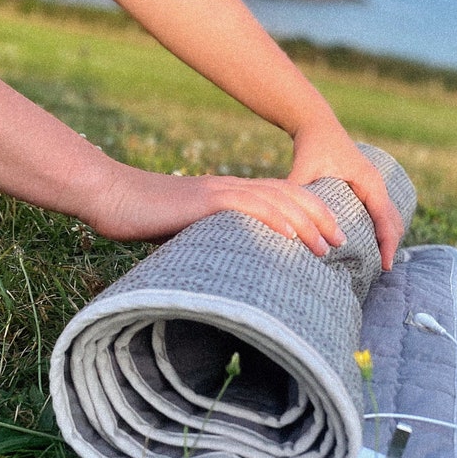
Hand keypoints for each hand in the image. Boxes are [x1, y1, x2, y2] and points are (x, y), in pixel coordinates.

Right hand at [86, 165, 346, 255]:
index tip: (330, 236)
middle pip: (289, 196)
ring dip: (306, 222)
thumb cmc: (144, 220)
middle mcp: (232, 189)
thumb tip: (228, 269)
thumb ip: (212, 242)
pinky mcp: (207, 201)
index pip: (281, 198)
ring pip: (276, 200)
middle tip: (343, 242)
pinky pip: (249, 206)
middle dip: (321, 218)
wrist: (114, 198)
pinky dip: (275, 219)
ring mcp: (221, 192)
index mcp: (230, 195)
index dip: (311, 214)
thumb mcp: (188, 234)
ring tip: (327, 245)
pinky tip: (293, 234)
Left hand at [287, 123, 403, 270]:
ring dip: (386, 240)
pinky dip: (380, 231)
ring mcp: (375, 186)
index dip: (387, 245)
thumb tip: (283, 221)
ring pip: (390, 219)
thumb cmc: (312, 146)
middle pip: (394, 222)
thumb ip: (297, 194)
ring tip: (376, 265)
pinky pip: (381, 214)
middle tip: (380, 273)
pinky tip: (369, 248)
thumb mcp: (304, 169)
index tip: (385, 267)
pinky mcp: (367, 189)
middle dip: (390, 247)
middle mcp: (378, 184)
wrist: (316, 125)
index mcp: (370, 182)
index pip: (386, 220)